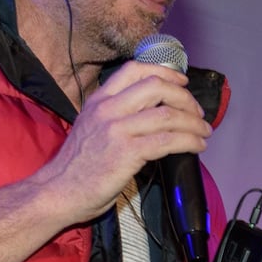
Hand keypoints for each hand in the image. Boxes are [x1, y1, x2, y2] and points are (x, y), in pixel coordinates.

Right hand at [35, 60, 210, 225]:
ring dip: (193, 123)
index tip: (182, 83)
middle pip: (157, 86)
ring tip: (204, 133)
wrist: (57, 192)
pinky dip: (189, 141)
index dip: (165, 72)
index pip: (135, 70)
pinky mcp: (127, 153)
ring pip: (167, 114)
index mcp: (99, 100)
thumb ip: (116, 115)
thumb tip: (153, 114)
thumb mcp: (90, 127)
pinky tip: (196, 147)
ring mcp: (117, 130)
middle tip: (197, 113)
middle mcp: (108, 109)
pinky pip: (168, 140)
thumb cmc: (75, 166)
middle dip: (185, 98)